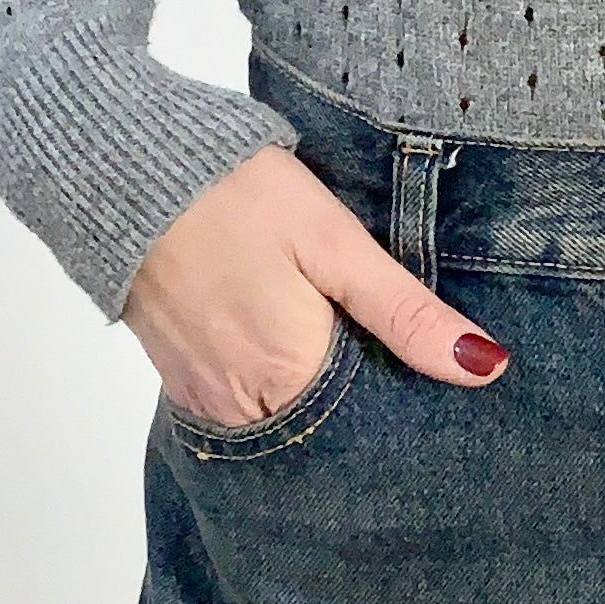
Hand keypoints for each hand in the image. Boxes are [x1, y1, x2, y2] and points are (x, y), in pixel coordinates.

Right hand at [122, 144, 508, 427]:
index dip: (404, 416)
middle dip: (362, 421)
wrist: (122, 165)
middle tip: (400, 384)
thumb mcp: (335, 244)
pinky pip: (241, 412)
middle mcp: (242, 405)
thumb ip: (406, 314)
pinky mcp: (180, 381)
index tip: (435, 399)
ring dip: (317, 409)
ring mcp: (204, 398)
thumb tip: (482, 368)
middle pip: (324, 439)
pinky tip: (296, 363)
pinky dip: (274, 396)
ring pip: (283, 429)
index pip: (370, 433)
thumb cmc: (232, 193)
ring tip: (350, 369)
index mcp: (289, 377)